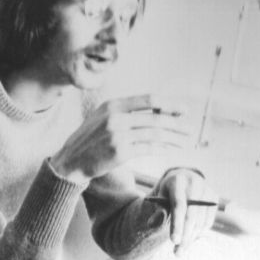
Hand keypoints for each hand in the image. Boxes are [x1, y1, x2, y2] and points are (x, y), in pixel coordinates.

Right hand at [51, 94, 192, 183]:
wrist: (70, 161)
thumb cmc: (89, 139)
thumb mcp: (102, 117)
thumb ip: (125, 111)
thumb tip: (157, 109)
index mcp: (112, 105)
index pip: (149, 99)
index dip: (170, 104)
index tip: (184, 110)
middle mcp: (115, 118)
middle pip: (155, 118)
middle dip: (176, 124)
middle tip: (189, 129)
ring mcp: (117, 135)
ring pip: (154, 134)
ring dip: (173, 138)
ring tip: (184, 142)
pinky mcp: (120, 153)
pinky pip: (148, 149)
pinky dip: (161, 149)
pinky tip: (169, 149)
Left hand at [154, 168, 217, 253]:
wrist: (184, 179)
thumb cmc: (168, 192)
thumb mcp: (159, 198)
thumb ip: (158, 210)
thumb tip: (151, 224)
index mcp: (178, 182)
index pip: (179, 206)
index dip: (177, 224)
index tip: (174, 241)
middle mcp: (195, 185)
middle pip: (192, 216)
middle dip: (184, 236)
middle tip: (177, 253)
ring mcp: (207, 192)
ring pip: (200, 222)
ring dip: (191, 239)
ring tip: (179, 250)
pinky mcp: (214, 200)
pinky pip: (208, 222)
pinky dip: (198, 234)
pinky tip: (189, 240)